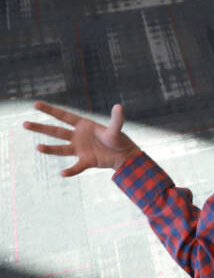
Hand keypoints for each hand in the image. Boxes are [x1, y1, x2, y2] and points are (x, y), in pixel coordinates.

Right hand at [23, 101, 141, 175]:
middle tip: (25, 124)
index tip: (35, 104)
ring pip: (61, 149)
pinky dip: (70, 170)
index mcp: (83, 125)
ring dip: (50, 149)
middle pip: (56, 131)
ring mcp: (80, 149)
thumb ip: (116, 119)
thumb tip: (119, 106)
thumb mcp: (116, 129)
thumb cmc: (118, 139)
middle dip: (41, 128)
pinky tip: (63, 173)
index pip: (64, 116)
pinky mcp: (86, 161)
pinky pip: (76, 167)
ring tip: (38, 147)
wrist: (124, 155)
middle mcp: (78, 136)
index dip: (50, 110)